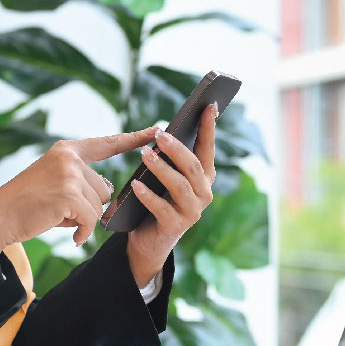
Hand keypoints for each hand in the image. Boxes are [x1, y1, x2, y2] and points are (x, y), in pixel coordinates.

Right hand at [0, 126, 155, 254]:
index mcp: (67, 150)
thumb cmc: (27, 204)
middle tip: (60, 209)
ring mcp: (69, 175)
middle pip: (104, 189)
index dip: (133, 139)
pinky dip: (82, 232)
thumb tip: (109, 191)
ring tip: (56, 217)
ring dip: (82, 219)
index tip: (155, 131)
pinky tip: (71, 235)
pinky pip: (91, 219)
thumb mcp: (55, 182)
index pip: (107, 144)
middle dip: (88, 206)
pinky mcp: (68, 195)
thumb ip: (81, 180)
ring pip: (98, 206)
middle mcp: (69, 157)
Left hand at [126, 103, 218, 285]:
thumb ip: (170, 159)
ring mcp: (192, 211)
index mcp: (204, 177)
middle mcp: (204, 193)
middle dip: (177, 148)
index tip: (209, 105)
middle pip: (192, 166)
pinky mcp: (176, 226)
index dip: (209, 127)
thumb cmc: (158, 199)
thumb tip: (161, 131)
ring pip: (179, 185)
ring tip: (144, 155)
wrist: (150, 240)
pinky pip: (162, 208)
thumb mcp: (165, 176)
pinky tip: (136, 186)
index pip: (207, 148)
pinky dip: (148, 196)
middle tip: (160, 134)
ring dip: (161, 168)